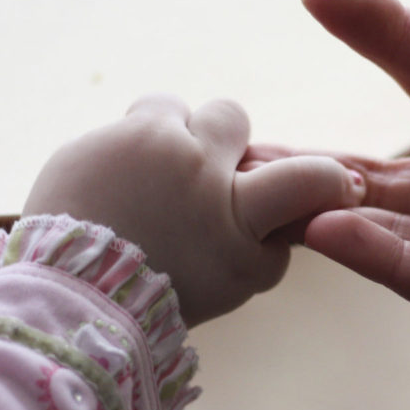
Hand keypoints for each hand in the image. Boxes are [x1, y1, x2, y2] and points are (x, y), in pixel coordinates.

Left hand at [23, 96, 364, 325]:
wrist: (71, 302)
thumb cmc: (165, 299)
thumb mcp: (236, 283)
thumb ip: (268, 244)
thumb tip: (288, 218)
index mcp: (235, 208)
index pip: (309, 178)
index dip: (331, 178)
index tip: (338, 184)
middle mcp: (193, 163)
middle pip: (231, 114)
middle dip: (225, 138)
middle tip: (206, 174)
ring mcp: (137, 145)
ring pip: (170, 107)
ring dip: (168, 136)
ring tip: (150, 178)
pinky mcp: (91, 143)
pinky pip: (119, 133)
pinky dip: (121, 160)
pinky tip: (110, 196)